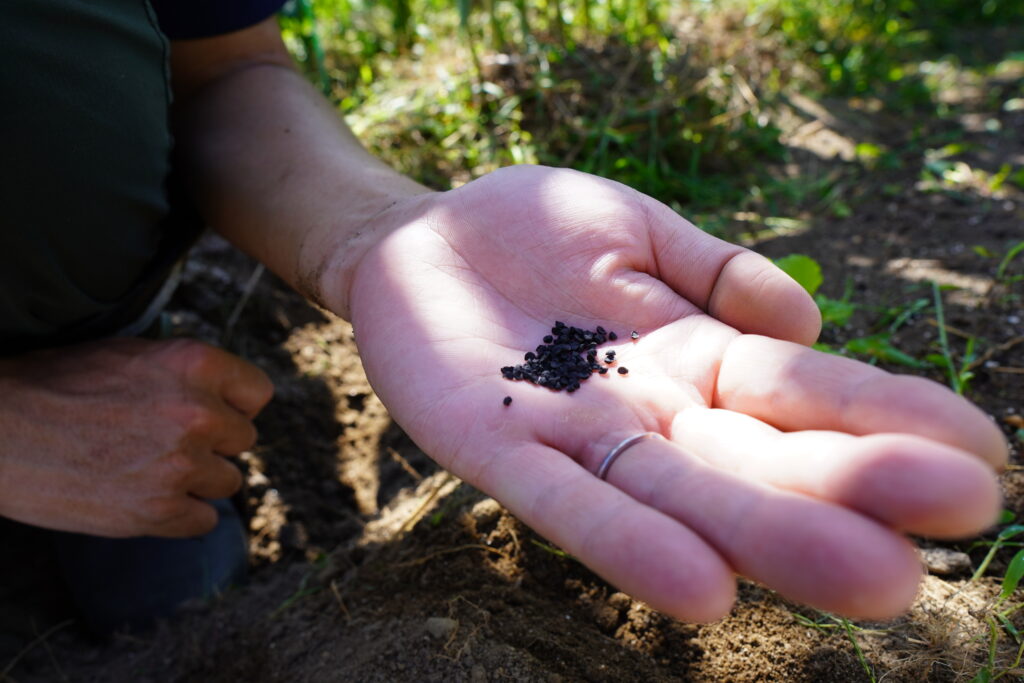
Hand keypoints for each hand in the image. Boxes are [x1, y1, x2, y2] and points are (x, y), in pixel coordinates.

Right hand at [0, 338, 272, 536]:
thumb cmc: (57, 386)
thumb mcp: (131, 355)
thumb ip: (187, 375)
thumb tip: (228, 399)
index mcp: (194, 363)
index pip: (258, 393)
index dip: (234, 405)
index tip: (211, 412)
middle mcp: (196, 412)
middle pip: (244, 440)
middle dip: (213, 443)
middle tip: (167, 442)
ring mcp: (180, 464)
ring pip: (227, 482)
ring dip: (197, 480)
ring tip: (149, 468)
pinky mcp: (157, 510)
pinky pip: (204, 521)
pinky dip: (181, 515)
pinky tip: (146, 498)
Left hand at [343, 165, 1007, 620]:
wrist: (416, 239)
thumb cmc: (531, 228)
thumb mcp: (638, 225)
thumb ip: (720, 268)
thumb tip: (810, 322)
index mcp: (694, 351)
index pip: (802, 391)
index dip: (886, 416)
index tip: (981, 452)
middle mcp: (652, 409)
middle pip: (759, 457)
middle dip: (853, 487)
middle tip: (957, 516)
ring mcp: (579, 436)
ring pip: (685, 494)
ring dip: (770, 538)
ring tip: (870, 579)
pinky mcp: (498, 450)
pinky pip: (571, 504)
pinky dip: (631, 544)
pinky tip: (702, 591)